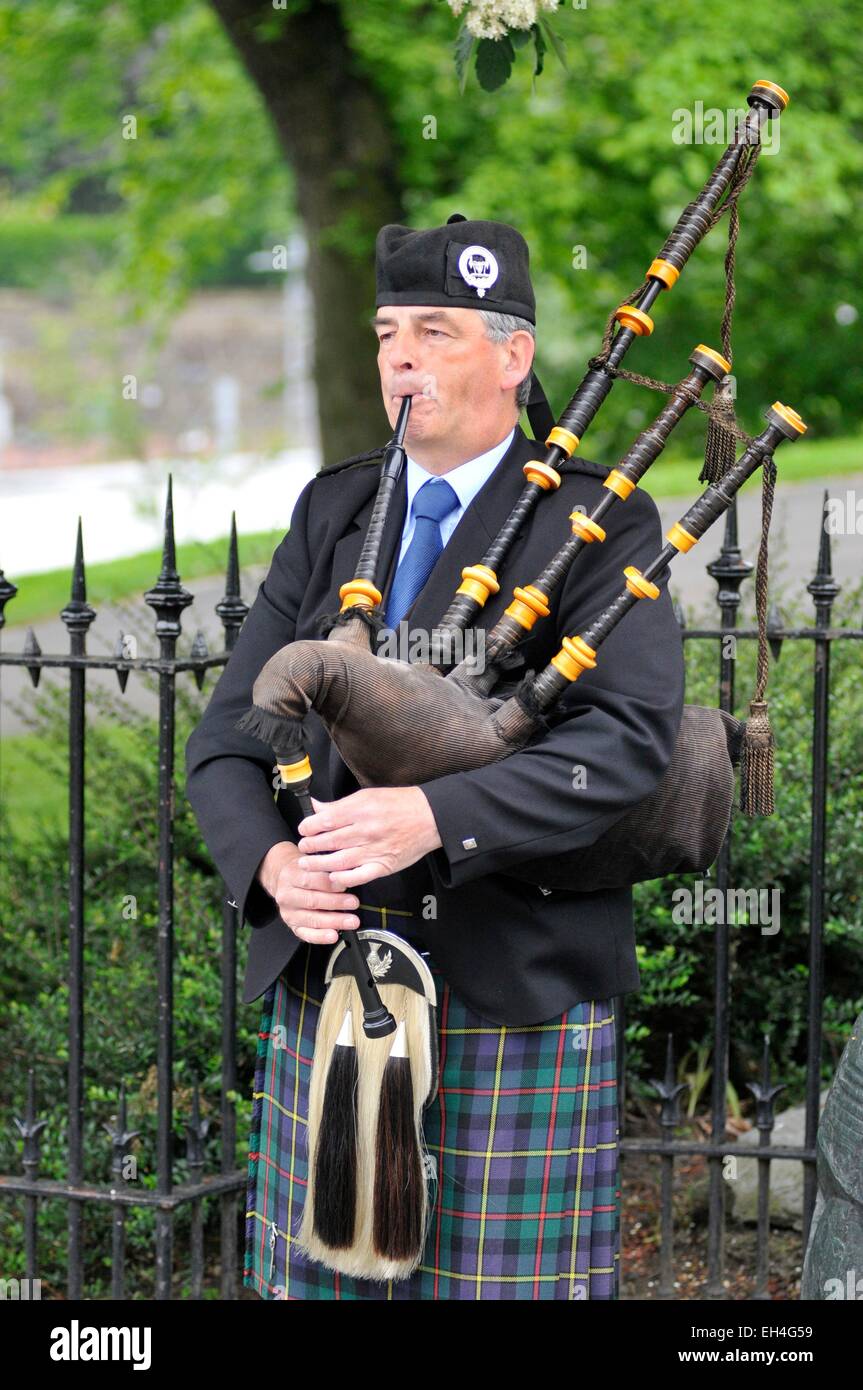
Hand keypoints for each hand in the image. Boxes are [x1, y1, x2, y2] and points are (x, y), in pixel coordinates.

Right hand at [255, 840, 360, 945]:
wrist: (283, 879)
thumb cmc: (303, 871)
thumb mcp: (311, 862)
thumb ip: (326, 867)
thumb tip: (347, 872)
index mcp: (291, 875)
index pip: (311, 879)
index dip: (329, 884)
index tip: (345, 885)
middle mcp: (287, 894)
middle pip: (312, 900)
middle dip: (335, 903)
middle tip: (353, 903)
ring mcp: (288, 912)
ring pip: (311, 918)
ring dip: (333, 921)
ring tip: (350, 921)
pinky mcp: (291, 925)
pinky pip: (305, 933)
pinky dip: (320, 936)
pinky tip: (333, 936)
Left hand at [296, 787, 442, 889]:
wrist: (429, 817)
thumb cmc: (399, 804)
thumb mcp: (367, 796)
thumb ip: (340, 805)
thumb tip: (316, 807)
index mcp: (361, 810)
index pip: (326, 820)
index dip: (309, 827)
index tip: (304, 830)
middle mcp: (366, 830)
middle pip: (329, 841)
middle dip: (310, 846)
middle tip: (303, 848)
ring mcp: (375, 850)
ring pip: (339, 861)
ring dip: (319, 864)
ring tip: (308, 864)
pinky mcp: (383, 866)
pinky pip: (359, 877)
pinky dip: (343, 879)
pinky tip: (333, 878)